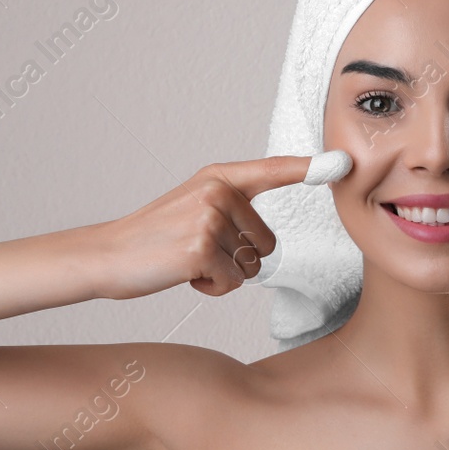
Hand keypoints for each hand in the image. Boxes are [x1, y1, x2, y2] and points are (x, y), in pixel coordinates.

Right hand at [99, 156, 312, 300]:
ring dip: (224, 275)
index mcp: (218, 177)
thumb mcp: (194, 205)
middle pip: (268, 242)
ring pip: (252, 266)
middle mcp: (218, 192)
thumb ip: (232, 205)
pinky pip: (233, 283)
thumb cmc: (155, 238)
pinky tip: (185, 275)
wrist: (108, 256)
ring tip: (189, 262)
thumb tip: (269, 232)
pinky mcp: (202, 248)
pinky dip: (211, 288)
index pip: (272, 169)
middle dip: (239, 258)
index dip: (308, 168)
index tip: (340, 161)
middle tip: (198, 251)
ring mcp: (210, 218)